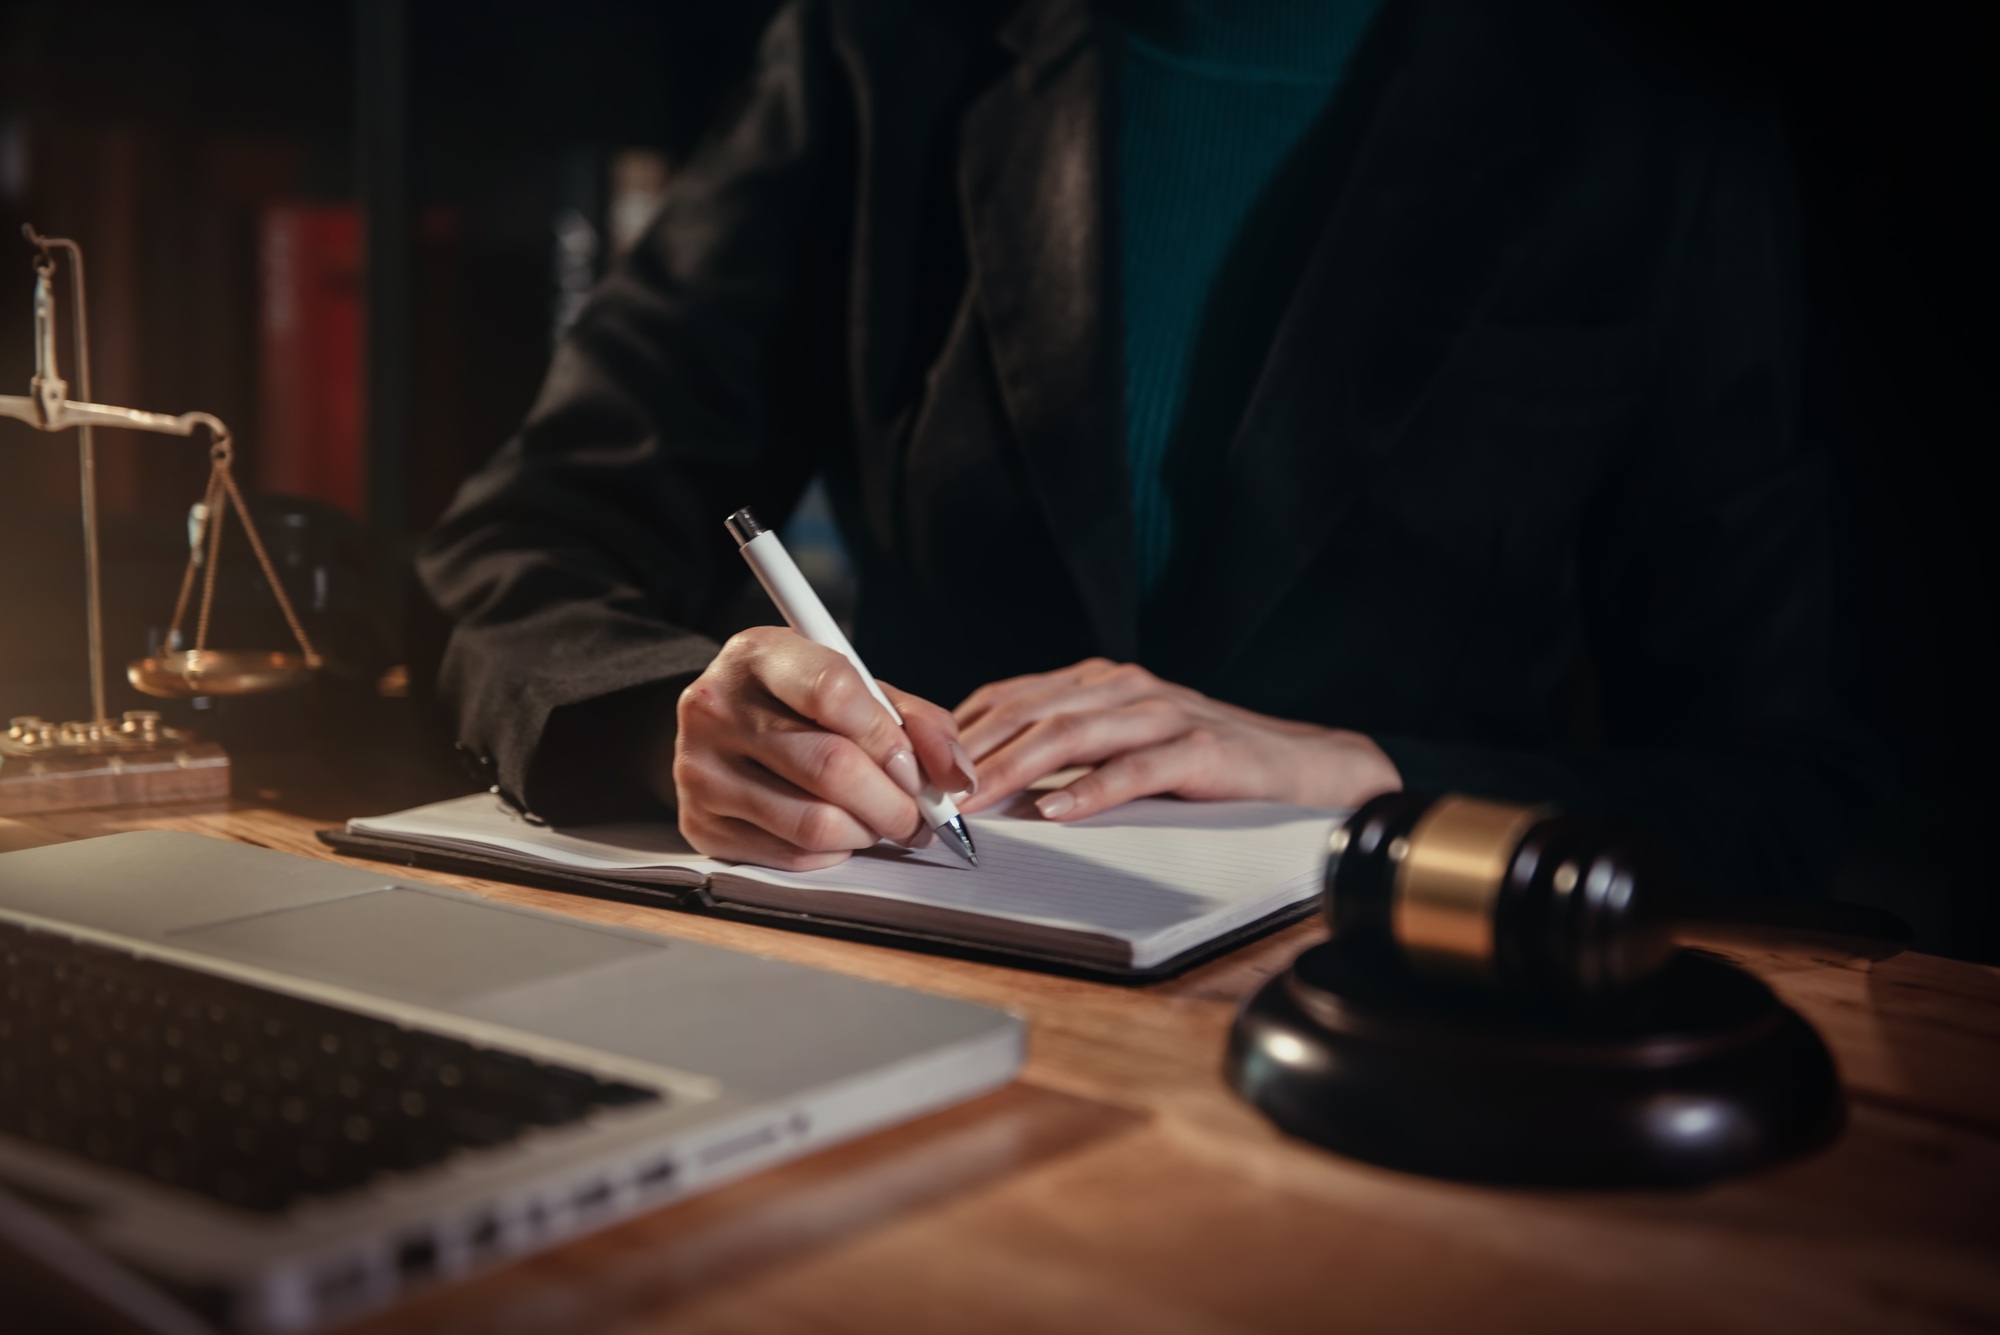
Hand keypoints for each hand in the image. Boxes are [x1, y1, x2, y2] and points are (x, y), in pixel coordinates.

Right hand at [672, 626, 977, 868]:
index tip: (917, 767)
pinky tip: (840, 833)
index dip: (889, 739)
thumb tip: (956, 777)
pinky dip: (835, 853)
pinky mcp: (700, 825)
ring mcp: (699, 770)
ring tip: (882, 821)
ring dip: (869, 833)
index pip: (833, 691)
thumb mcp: (857, 686)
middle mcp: (716, 708)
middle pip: (831, 768)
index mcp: (758, 654)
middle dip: (896, 802)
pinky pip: (792, 855)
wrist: (722, 728)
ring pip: (815, 823)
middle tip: (921, 814)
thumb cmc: (800, 704)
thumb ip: (914, 720)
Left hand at [953, 658, 1400, 820]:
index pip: (1009, 697)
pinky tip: (1057, 812)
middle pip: (1029, 712)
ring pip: (1072, 734)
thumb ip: (1063, 749)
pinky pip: (1136, 770)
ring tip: (974, 800)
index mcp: (1098, 681)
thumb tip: (982, 778)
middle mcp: (1125, 687)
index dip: (957, 729)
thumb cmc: (1204, 759)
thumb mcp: (1122, 743)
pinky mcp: (1200, 749)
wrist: (1302, 764)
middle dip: (970, 751)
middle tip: (926, 787)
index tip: (913, 764)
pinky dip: (1092, 792)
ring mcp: (1163, 714)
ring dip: (1015, 769)